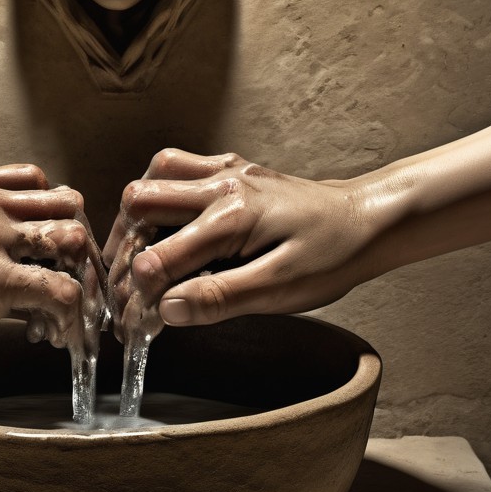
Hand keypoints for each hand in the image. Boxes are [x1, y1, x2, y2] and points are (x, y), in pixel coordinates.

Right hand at [0, 164, 106, 352]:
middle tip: (74, 276)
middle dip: (78, 240)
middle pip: (69, 202)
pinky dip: (70, 315)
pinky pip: (59, 291)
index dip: (56, 212)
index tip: (55, 246)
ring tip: (71, 307)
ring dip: (81, 274)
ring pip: (73, 239)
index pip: (40, 181)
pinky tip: (59, 335)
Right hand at [104, 148, 375, 332]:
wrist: (366, 219)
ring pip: (151, 177)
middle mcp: (222, 184)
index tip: (135, 324)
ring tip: (134, 256)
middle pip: (139, 202)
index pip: (161, 256)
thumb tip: (166, 310)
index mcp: (233, 216)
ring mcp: (224, 171)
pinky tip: (162, 224)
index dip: (140, 295)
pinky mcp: (229, 169)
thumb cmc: (331, 255)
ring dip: (134, 217)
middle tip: (126, 288)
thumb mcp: (280, 289)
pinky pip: (175, 168)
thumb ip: (220, 298)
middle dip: (124, 249)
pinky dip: (157, 195)